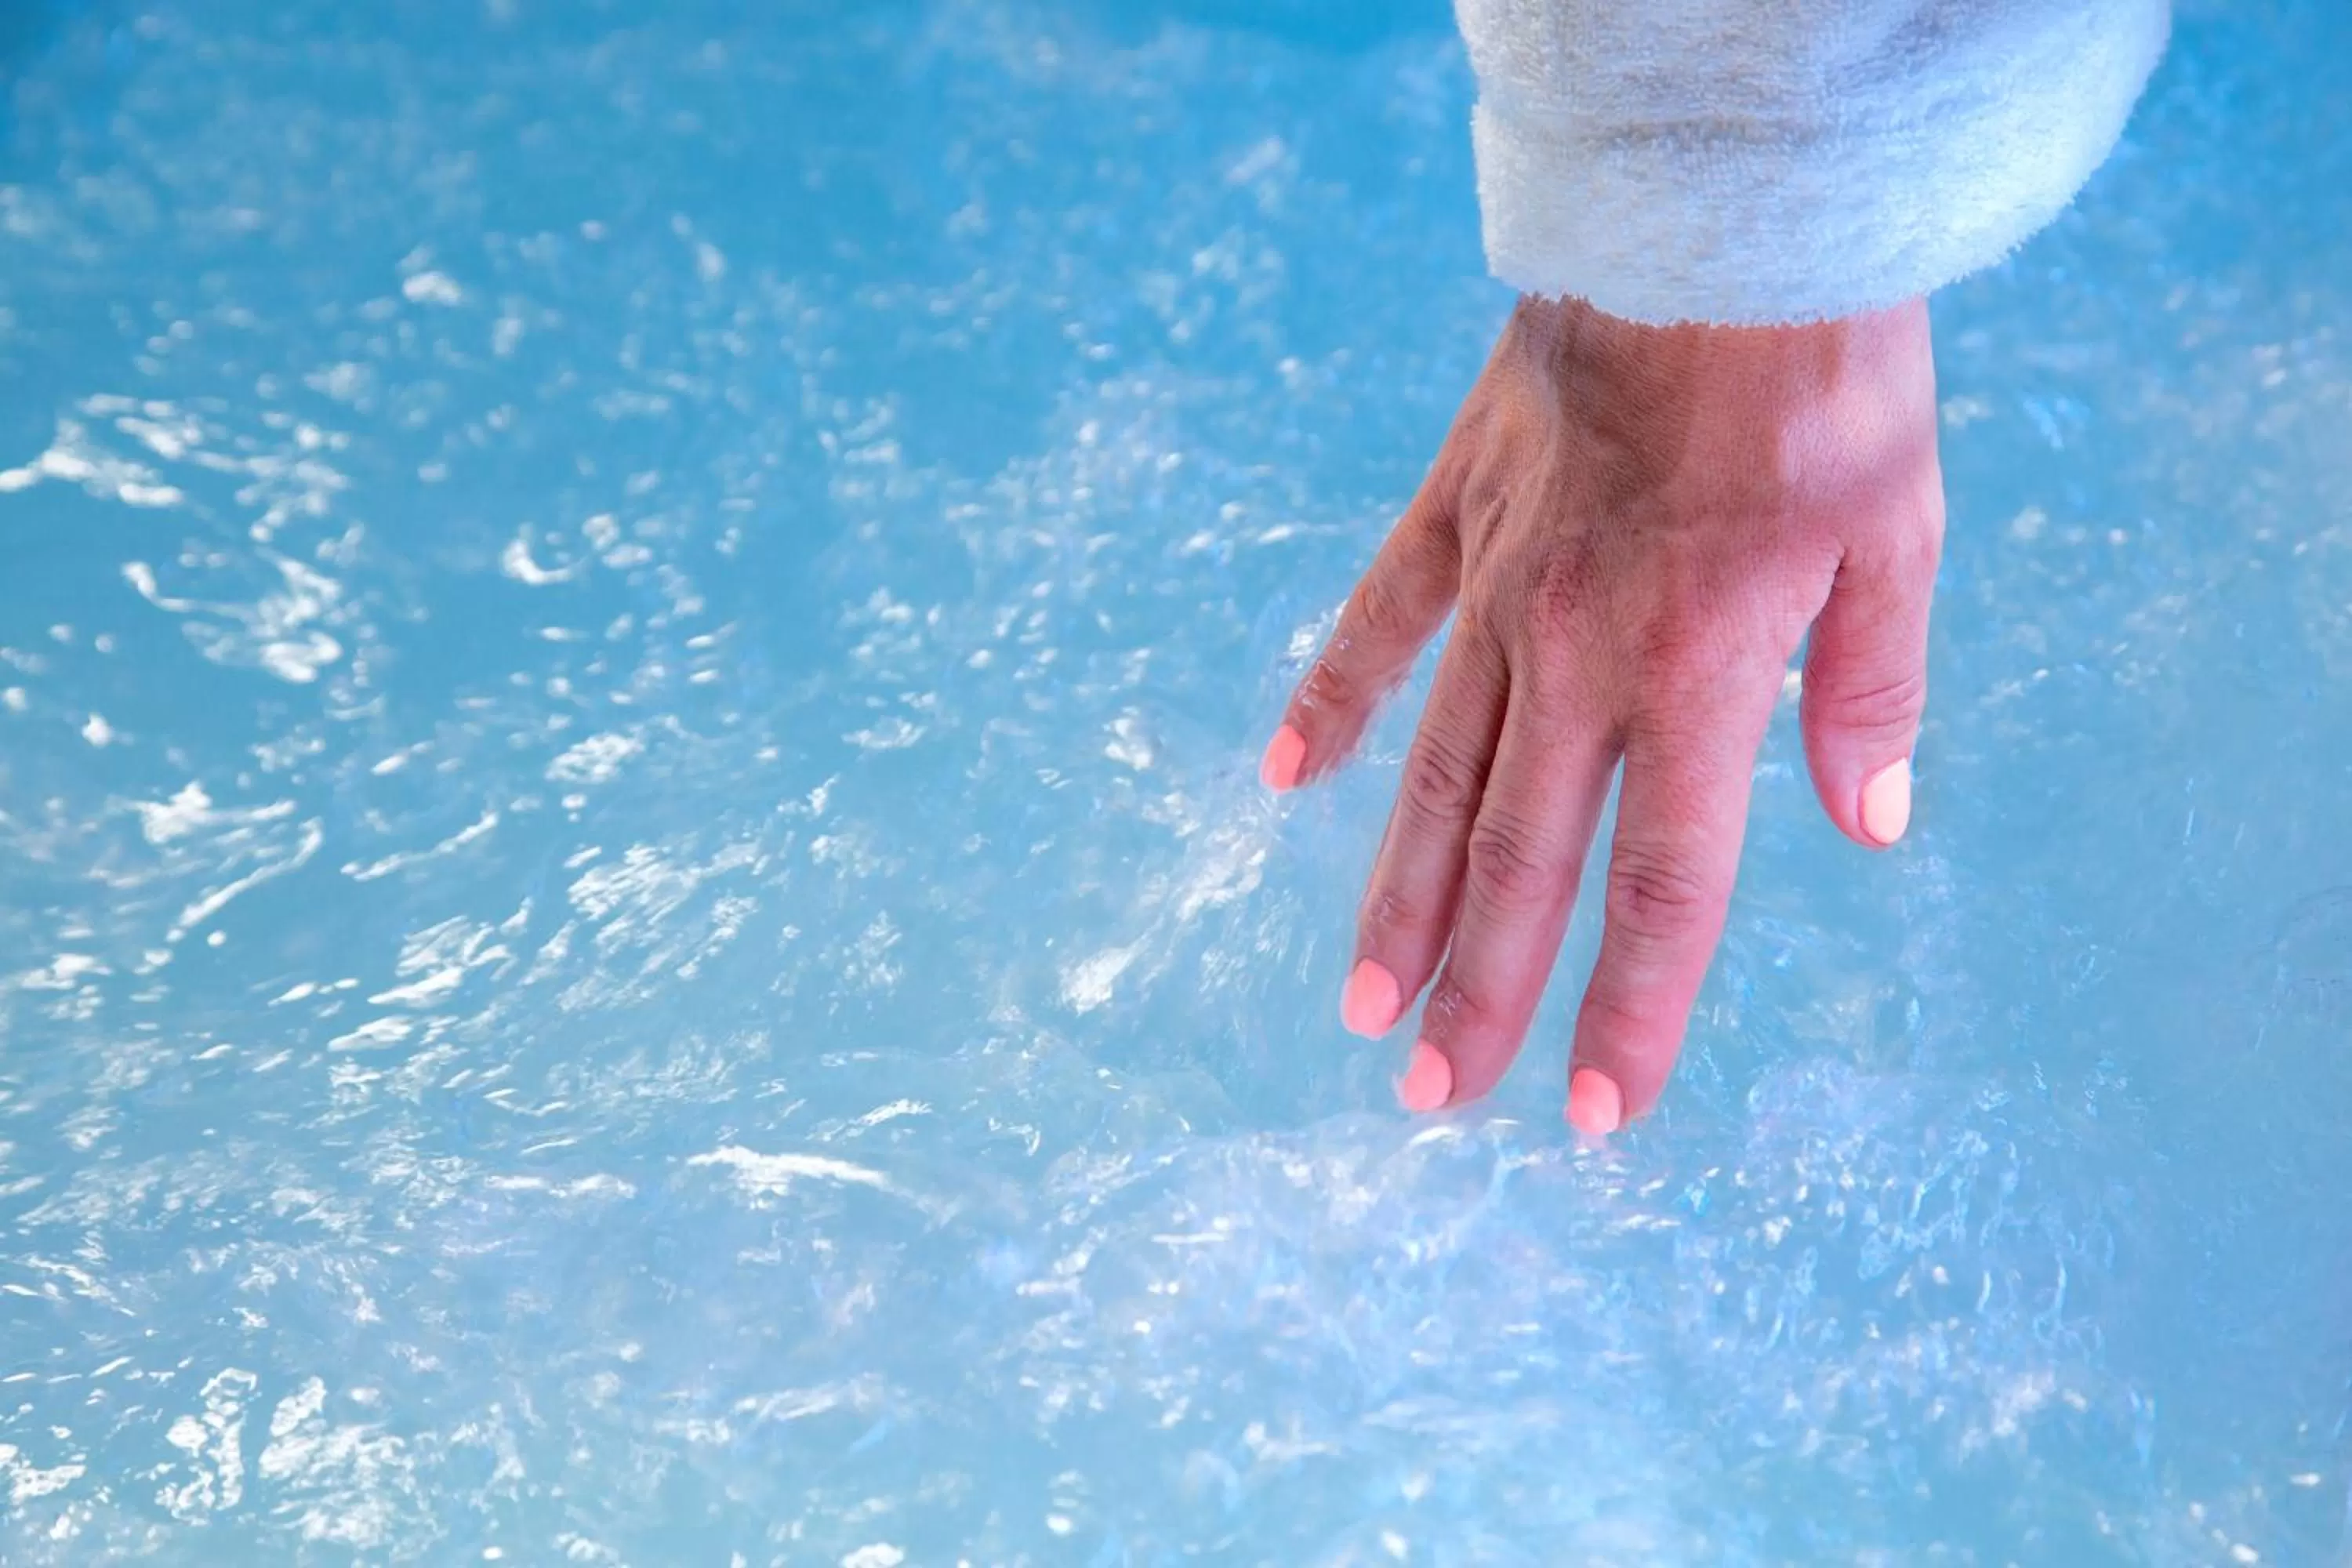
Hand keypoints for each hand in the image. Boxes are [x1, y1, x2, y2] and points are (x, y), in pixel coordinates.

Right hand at [1262, 295, 1943, 1132]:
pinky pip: (1377, 622)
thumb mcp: (1898, 534)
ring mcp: (1501, 585)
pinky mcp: (1458, 514)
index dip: (1629, 1008)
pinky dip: (1329, 699)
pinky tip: (1284, 776)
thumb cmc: (1825, 379)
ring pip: (1438, 775)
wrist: (1722, 225)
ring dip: (1400, 895)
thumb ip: (1870, 691)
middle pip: (1523, 860)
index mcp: (1699, 670)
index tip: (1593, 1113)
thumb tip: (1866, 824)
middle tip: (1432, 1093)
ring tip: (1361, 999)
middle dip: (1480, 991)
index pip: (1662, 883)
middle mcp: (1581, 652)